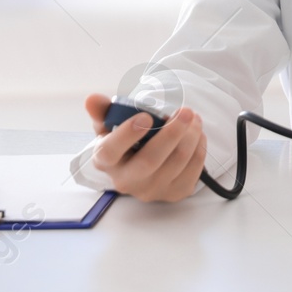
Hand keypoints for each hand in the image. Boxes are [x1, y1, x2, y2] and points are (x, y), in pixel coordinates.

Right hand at [85, 93, 206, 202]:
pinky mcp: (175, 193)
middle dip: (172, 133)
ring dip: (191, 135)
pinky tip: (197, 133)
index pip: (110, 152)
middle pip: (150, 160)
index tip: (146, 117)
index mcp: (106, 162)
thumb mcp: (111, 126)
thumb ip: (103, 111)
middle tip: (186, 111)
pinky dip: (199, 146)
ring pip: (177, 161)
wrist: (143, 166)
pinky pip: (194, 168)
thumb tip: (92, 99)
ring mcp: (152, 190)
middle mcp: (126, 181)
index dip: (127, 135)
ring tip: (193, 117)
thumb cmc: (126, 142)